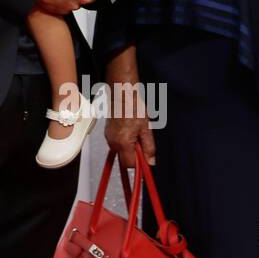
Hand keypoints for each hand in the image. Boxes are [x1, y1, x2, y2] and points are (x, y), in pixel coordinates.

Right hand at [104, 47, 155, 167]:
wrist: (121, 92)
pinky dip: (124, 140)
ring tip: (137, 131)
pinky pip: (117, 143)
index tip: (146, 156)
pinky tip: (130, 129)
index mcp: (122, 143)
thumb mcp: (146, 128)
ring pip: (121, 151)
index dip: (140, 163)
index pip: (130, 165)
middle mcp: (112, 142)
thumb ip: (149, 147)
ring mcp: (108, 137)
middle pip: (124, 159)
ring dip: (130, 147)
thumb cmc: (133, 106)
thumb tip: (150, 162)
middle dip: (135, 155)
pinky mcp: (107, 132)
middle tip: (143, 140)